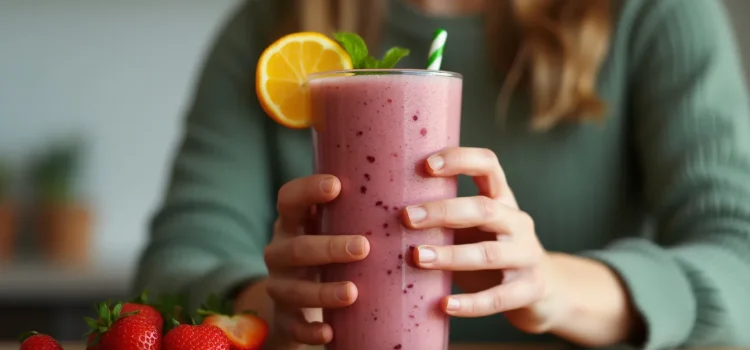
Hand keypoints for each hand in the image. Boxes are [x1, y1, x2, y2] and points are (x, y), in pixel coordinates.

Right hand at [261, 175, 369, 347]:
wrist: (296, 300)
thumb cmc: (327, 249)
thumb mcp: (331, 227)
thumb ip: (357, 209)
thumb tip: (418, 181)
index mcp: (292, 222)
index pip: (289, 199)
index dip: (308, 190)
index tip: (337, 185)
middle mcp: (280, 251)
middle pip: (298, 248)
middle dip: (330, 247)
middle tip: (364, 247)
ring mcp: (279, 285)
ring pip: (295, 290)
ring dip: (324, 292)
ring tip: (353, 292)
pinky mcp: (284, 317)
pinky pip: (294, 326)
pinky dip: (310, 330)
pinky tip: (330, 331)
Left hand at [403, 147, 562, 333]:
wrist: (543, 289)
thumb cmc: (490, 250)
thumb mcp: (472, 226)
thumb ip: (443, 216)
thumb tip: (379, 210)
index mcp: (502, 199)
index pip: (488, 165)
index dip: (460, 159)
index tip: (426, 165)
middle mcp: (518, 222)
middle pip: (483, 209)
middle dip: (443, 212)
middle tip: (406, 217)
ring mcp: (527, 256)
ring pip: (489, 253)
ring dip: (451, 255)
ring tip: (417, 258)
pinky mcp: (529, 289)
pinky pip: (498, 298)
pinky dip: (470, 304)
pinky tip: (444, 305)